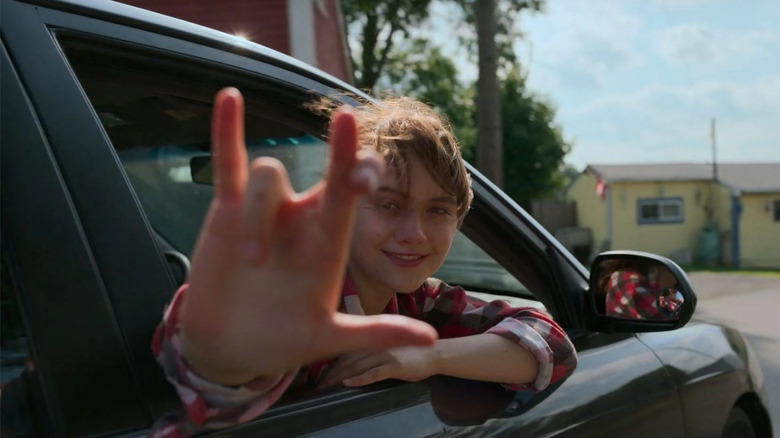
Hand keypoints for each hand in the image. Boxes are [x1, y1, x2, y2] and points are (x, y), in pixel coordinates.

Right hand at [177, 88, 436, 384]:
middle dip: (341, 152)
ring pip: (269, 177)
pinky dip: (227, 130)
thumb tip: (430, 340)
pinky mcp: (227, 210)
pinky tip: (229, 97)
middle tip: (348, 124)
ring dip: (260, 215)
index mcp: (330, 243)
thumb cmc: (282, 341)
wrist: (229, 347)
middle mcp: (303, 219)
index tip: (368, 174)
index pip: (354, 198)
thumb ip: (376, 333)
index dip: (364, 176)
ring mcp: (267, 211)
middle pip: (328, 172)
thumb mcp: (329, 338)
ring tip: (252, 262)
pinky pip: (228, 163)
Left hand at [317, 346, 436, 388]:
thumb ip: (369, 353)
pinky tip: (348, 384)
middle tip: (317, 385)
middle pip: (347, 358)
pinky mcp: (395, 365)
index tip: (318, 375)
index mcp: (372, 340)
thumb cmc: (410, 353)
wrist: (435, 353)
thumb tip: (349, 365)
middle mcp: (376, 344)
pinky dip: (359, 378)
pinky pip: (374, 372)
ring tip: (326, 388)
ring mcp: (386, 353)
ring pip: (356, 365)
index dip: (331, 363)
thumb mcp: (386, 348)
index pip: (345, 351)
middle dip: (330, 373)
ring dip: (339, 377)